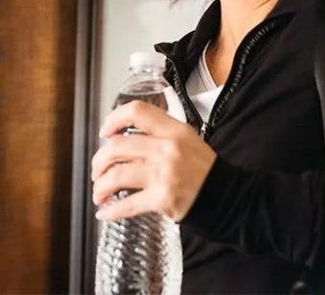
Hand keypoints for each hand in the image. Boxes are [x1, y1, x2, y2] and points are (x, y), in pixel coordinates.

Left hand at [91, 100, 215, 221]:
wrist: (226, 196)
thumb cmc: (205, 170)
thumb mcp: (188, 140)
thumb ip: (161, 134)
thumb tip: (124, 139)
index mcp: (175, 131)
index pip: (137, 112)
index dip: (114, 119)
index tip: (105, 132)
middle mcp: (168, 149)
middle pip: (117, 146)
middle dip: (99, 161)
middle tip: (98, 170)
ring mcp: (164, 174)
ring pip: (116, 175)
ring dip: (101, 186)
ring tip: (100, 193)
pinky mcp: (162, 198)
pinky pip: (126, 204)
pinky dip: (111, 211)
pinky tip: (105, 212)